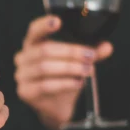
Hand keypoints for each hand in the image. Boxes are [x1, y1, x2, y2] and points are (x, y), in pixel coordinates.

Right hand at [15, 15, 112, 129]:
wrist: (56, 107)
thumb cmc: (63, 79)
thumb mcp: (78, 62)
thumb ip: (91, 53)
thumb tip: (107, 46)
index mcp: (33, 44)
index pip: (34, 30)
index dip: (44, 25)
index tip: (58, 22)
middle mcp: (23, 58)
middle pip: (44, 50)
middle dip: (71, 52)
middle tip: (90, 55)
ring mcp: (22, 75)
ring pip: (45, 68)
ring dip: (70, 68)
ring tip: (88, 70)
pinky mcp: (25, 92)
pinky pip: (45, 85)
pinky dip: (65, 83)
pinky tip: (78, 83)